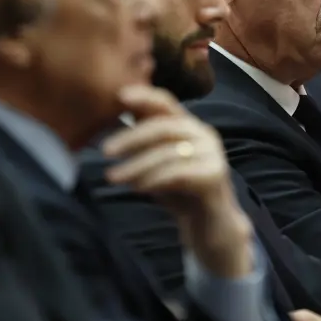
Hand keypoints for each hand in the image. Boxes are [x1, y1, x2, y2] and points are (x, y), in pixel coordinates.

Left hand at [103, 84, 252, 277]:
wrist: (210, 225)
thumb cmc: (179, 191)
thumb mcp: (156, 162)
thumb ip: (140, 142)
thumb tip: (108, 119)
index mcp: (188, 125)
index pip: (166, 101)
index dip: (144, 95)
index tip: (119, 95)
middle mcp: (203, 133)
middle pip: (163, 126)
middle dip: (131, 137)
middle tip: (105, 150)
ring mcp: (212, 153)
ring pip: (167, 152)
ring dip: (136, 165)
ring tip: (113, 177)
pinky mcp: (215, 174)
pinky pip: (179, 173)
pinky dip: (154, 179)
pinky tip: (138, 188)